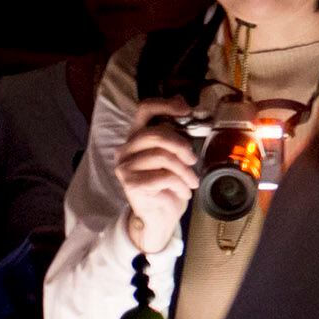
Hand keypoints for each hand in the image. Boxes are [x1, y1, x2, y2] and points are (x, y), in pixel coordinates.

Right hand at [116, 95, 197, 250]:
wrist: (159, 216)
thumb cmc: (168, 184)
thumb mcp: (175, 156)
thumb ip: (175, 133)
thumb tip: (183, 102)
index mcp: (136, 137)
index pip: (144, 109)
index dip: (165, 104)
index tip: (186, 109)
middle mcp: (125, 149)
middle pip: (156, 134)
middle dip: (181, 145)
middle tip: (192, 159)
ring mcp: (125, 166)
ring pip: (162, 156)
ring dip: (184, 170)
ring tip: (191, 181)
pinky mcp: (130, 184)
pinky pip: (164, 177)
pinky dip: (180, 184)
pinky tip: (183, 192)